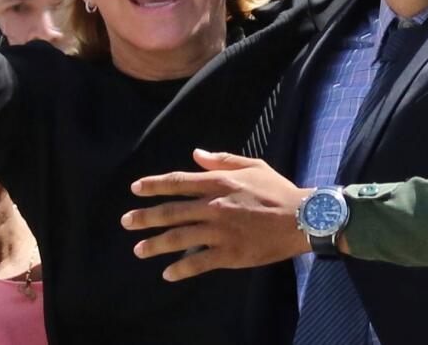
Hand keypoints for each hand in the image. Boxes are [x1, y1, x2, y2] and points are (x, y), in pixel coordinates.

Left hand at [122, 150, 312, 280]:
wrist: (301, 218)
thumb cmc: (278, 190)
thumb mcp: (253, 166)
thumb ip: (222, 160)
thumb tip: (196, 153)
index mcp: (219, 183)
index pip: (178, 182)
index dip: (154, 185)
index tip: (135, 189)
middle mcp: (214, 206)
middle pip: (171, 212)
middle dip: (145, 217)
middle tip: (126, 222)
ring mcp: (220, 232)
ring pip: (178, 239)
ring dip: (155, 245)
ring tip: (139, 250)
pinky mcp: (229, 254)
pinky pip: (198, 263)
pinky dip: (180, 269)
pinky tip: (167, 274)